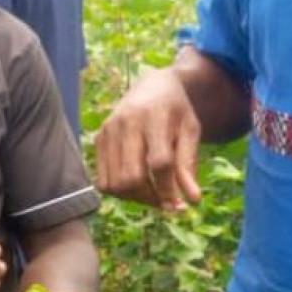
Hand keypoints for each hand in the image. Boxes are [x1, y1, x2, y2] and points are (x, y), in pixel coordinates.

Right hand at [95, 68, 201, 209]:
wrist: (151, 87)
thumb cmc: (176, 112)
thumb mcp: (190, 132)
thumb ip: (189, 165)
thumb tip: (193, 201)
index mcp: (154, 117)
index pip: (159, 162)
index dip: (168, 189)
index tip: (179, 205)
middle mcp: (126, 123)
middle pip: (131, 177)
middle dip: (150, 197)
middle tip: (165, 203)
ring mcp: (108, 131)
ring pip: (115, 184)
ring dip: (135, 198)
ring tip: (152, 195)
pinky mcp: (98, 139)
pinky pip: (103, 181)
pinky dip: (120, 193)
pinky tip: (137, 187)